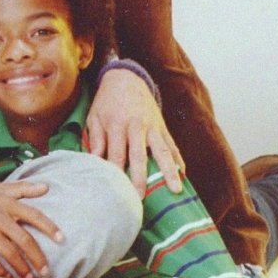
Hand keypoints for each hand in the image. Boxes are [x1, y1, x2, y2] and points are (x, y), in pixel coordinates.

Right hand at [0, 183, 59, 277]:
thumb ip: (22, 188)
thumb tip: (46, 187)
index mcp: (5, 202)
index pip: (33, 214)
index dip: (49, 227)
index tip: (62, 239)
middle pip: (24, 239)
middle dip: (38, 257)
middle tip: (47, 270)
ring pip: (9, 253)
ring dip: (22, 268)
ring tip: (31, 277)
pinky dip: (1, 272)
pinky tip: (9, 277)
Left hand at [86, 68, 183, 195]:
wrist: (125, 78)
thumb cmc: (106, 102)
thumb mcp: (95, 117)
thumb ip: (96, 139)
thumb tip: (94, 162)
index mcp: (116, 125)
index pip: (116, 154)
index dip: (116, 173)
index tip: (116, 191)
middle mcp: (136, 126)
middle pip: (139, 156)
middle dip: (140, 178)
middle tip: (140, 199)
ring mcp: (152, 126)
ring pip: (162, 151)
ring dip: (169, 171)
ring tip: (176, 189)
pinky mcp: (162, 126)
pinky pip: (172, 144)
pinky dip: (178, 159)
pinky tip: (183, 174)